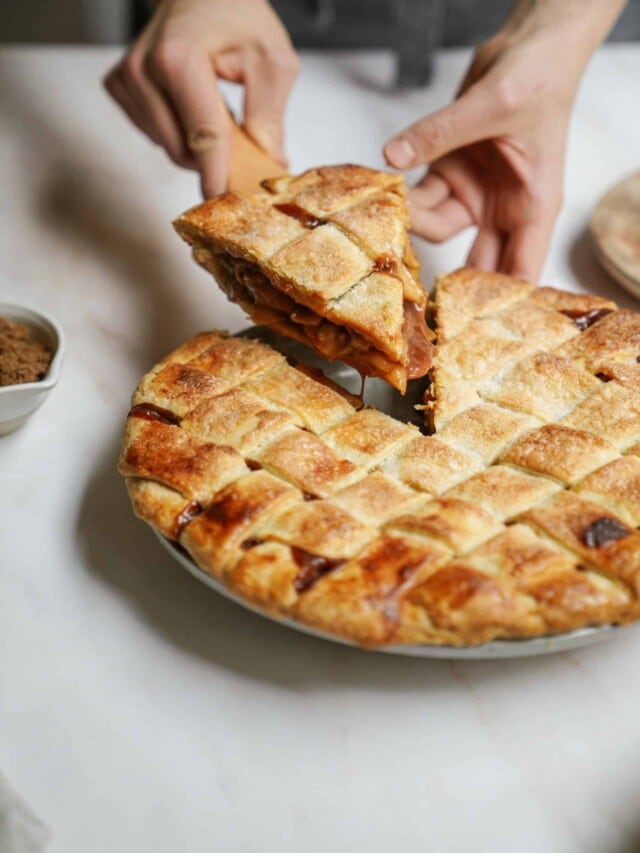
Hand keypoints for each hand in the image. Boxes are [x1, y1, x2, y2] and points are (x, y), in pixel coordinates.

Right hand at [104, 0, 298, 197]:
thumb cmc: (237, 14)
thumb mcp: (272, 61)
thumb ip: (270, 118)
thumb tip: (271, 167)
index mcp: (180, 59)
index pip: (203, 136)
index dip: (217, 176)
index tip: (225, 206)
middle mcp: (143, 70)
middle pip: (182, 150)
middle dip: (214, 157)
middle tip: (242, 140)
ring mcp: (126, 79)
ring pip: (167, 147)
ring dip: (195, 143)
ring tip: (215, 108)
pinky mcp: (119, 86)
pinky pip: (153, 134)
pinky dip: (176, 131)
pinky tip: (189, 105)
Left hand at [384, 1, 624, 280]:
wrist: (530, 44)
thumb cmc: (538, 77)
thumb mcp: (493, 104)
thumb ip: (440, 133)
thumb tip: (393, 157)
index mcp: (533, 207)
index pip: (521, 270)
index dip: (496, 301)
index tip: (465, 324)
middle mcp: (504, 209)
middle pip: (477, 263)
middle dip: (448, 279)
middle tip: (414, 297)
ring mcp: (475, 194)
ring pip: (438, 229)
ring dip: (415, 223)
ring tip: (395, 208)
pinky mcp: (450, 174)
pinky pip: (421, 198)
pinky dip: (404, 196)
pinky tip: (389, 189)